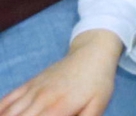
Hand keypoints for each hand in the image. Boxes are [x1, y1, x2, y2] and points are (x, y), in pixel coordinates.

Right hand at [0, 30, 121, 115]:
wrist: (93, 53)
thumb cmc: (98, 82)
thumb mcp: (98, 105)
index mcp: (58, 108)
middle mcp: (41, 99)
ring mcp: (33, 90)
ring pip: (9, 112)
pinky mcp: (30, 84)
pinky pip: (8, 99)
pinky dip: (1, 110)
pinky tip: (1, 114)